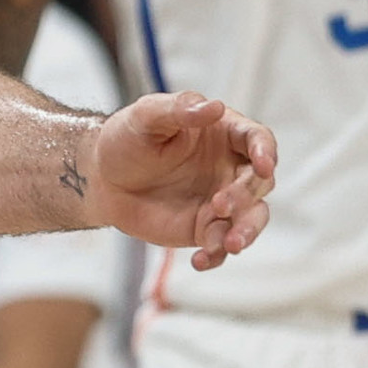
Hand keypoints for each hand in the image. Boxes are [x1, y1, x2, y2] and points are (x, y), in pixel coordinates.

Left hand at [85, 91, 276, 268]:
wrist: (102, 179)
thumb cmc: (126, 139)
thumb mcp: (145, 116)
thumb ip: (179, 109)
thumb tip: (214, 107)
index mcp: (224, 134)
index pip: (257, 139)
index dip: (265, 151)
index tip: (263, 165)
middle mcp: (230, 168)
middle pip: (259, 182)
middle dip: (246, 196)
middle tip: (219, 206)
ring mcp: (221, 201)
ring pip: (251, 219)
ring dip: (246, 232)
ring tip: (229, 245)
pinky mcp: (206, 229)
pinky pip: (221, 246)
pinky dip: (215, 255)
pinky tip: (200, 260)